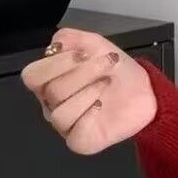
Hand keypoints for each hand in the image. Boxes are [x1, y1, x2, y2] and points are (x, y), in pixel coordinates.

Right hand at [20, 28, 157, 155]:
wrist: (145, 90)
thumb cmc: (116, 70)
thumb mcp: (94, 44)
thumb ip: (70, 37)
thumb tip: (55, 45)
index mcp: (49, 81)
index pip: (32, 75)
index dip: (56, 63)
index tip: (84, 53)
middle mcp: (51, 104)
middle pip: (50, 92)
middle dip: (83, 73)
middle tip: (107, 64)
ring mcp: (65, 124)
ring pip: (60, 113)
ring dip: (89, 92)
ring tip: (107, 83)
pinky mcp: (80, 140)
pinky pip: (75, 134)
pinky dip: (90, 115)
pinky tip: (102, 105)